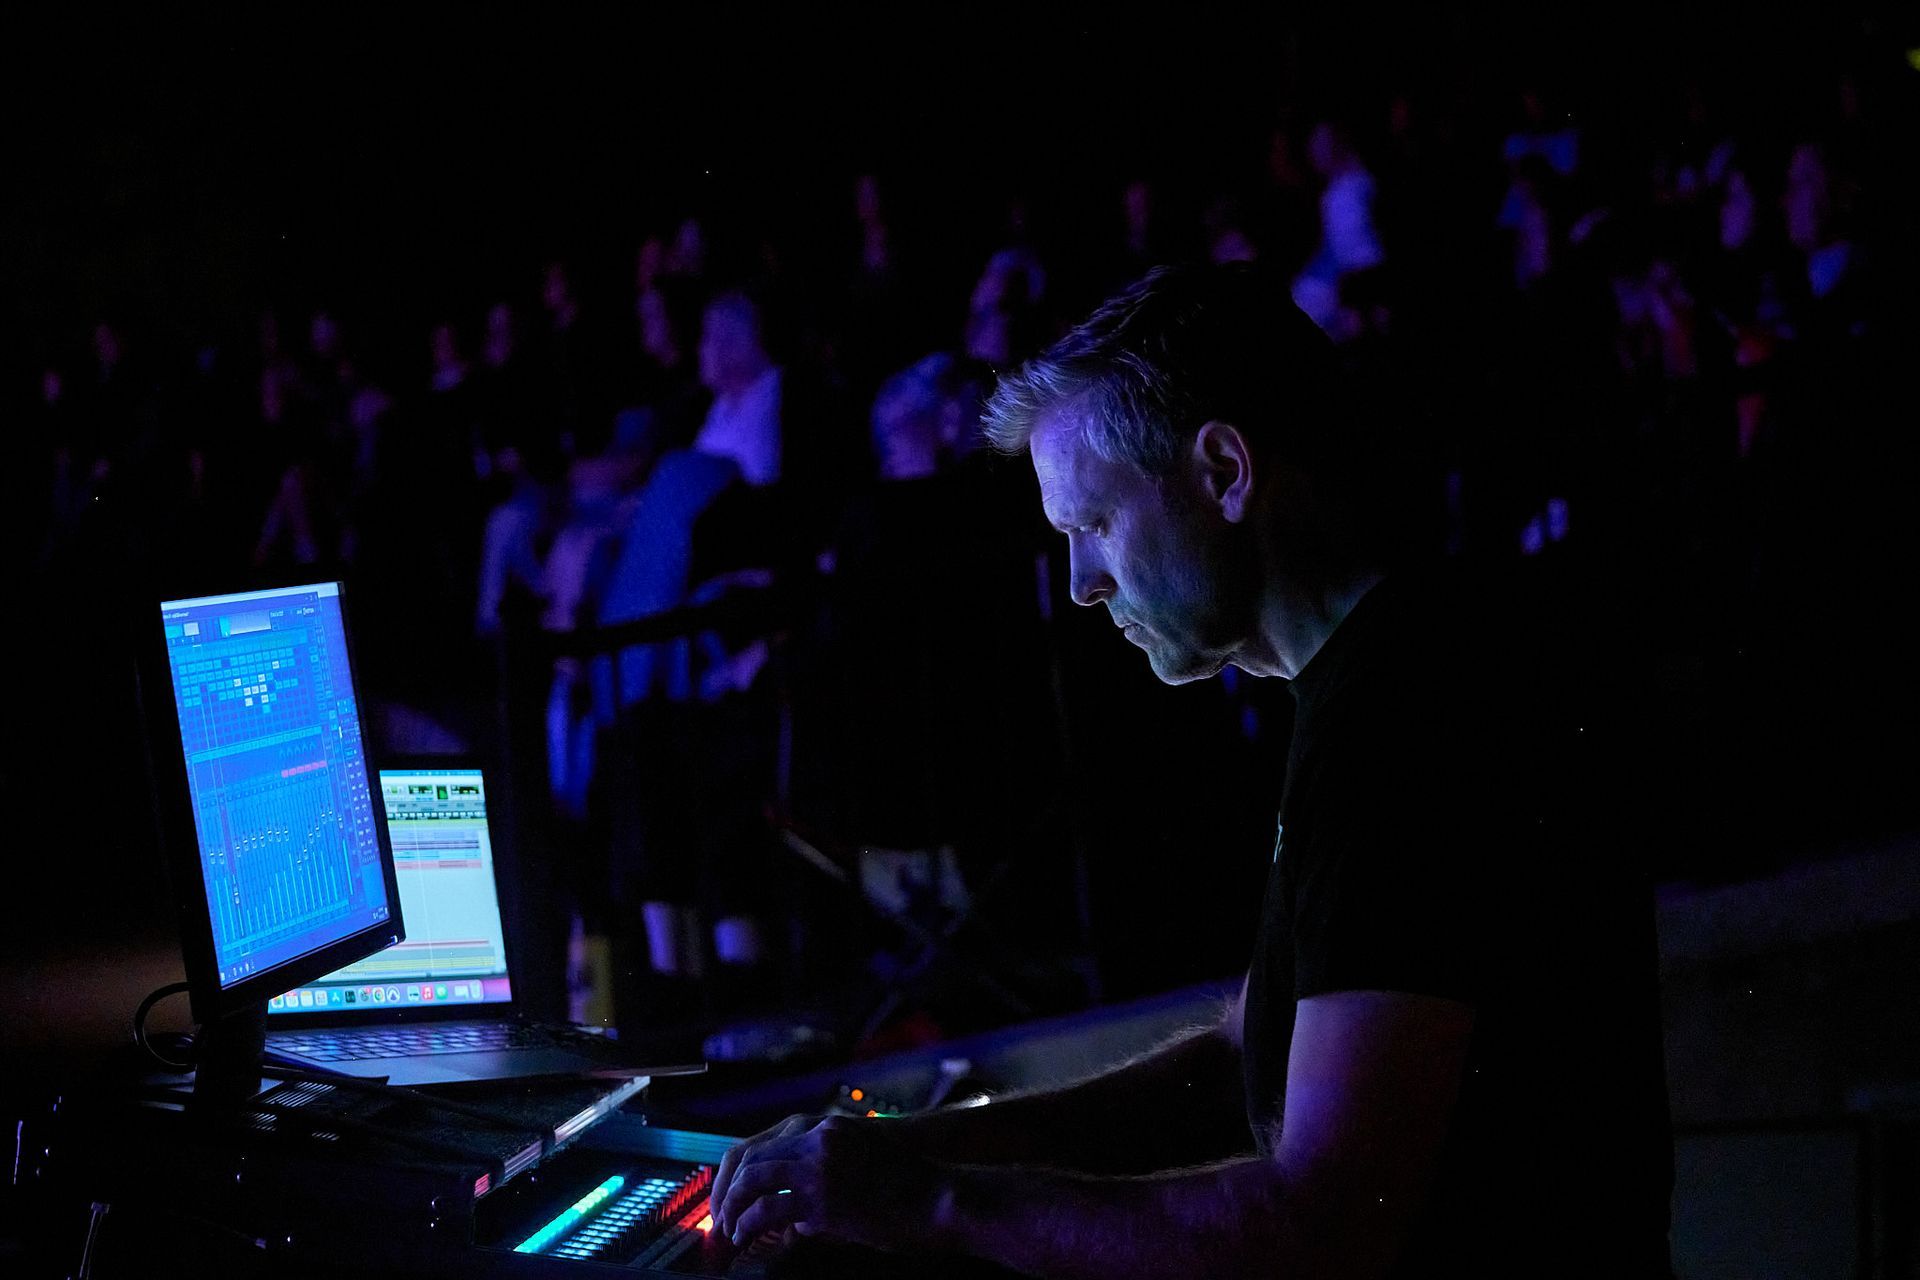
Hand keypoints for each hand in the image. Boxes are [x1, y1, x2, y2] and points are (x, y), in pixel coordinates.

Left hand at [711, 1113, 946, 1252]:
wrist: (941, 1196)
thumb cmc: (909, 1187)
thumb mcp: (861, 1165)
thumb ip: (824, 1180)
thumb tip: (794, 1224)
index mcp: (824, 1127)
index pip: (761, 1142)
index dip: (735, 1172)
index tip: (726, 1196)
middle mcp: (817, 1139)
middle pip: (748, 1158)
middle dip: (725, 1192)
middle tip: (719, 1220)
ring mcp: (818, 1167)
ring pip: (751, 1182)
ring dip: (732, 1209)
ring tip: (730, 1234)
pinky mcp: (822, 1200)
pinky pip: (767, 1213)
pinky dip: (749, 1229)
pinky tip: (748, 1241)